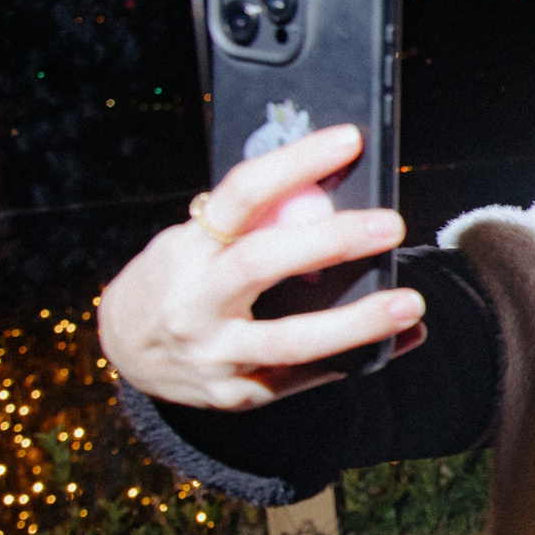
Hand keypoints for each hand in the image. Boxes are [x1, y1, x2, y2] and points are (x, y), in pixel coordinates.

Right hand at [98, 124, 424, 409]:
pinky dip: (355, 359)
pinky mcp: (234, 393)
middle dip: (331, 240)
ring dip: (357, 323)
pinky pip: (303, 379)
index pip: (242, 194)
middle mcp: (195, 302)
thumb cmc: (174, 282)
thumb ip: (248, 225)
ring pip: (290, 341)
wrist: (123, 353)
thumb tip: (327, 193)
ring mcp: (213, 354)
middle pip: (263, 262)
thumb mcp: (191, 243)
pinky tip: (398, 342)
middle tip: (391, 224)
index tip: (348, 140)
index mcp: (187, 250)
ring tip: (410, 303)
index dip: (295, 162)